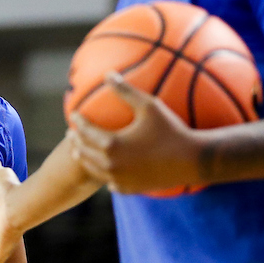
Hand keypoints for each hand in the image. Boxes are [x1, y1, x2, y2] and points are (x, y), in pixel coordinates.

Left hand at [68, 71, 203, 194]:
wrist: (192, 160)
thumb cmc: (171, 130)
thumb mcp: (149, 106)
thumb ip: (125, 90)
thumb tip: (107, 73)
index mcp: (112, 144)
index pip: (86, 132)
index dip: (78, 122)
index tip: (74, 115)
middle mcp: (111, 165)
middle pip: (85, 152)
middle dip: (76, 142)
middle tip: (71, 134)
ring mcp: (120, 180)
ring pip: (94, 170)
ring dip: (85, 160)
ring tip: (80, 152)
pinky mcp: (130, 189)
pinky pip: (109, 183)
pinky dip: (103, 175)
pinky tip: (103, 170)